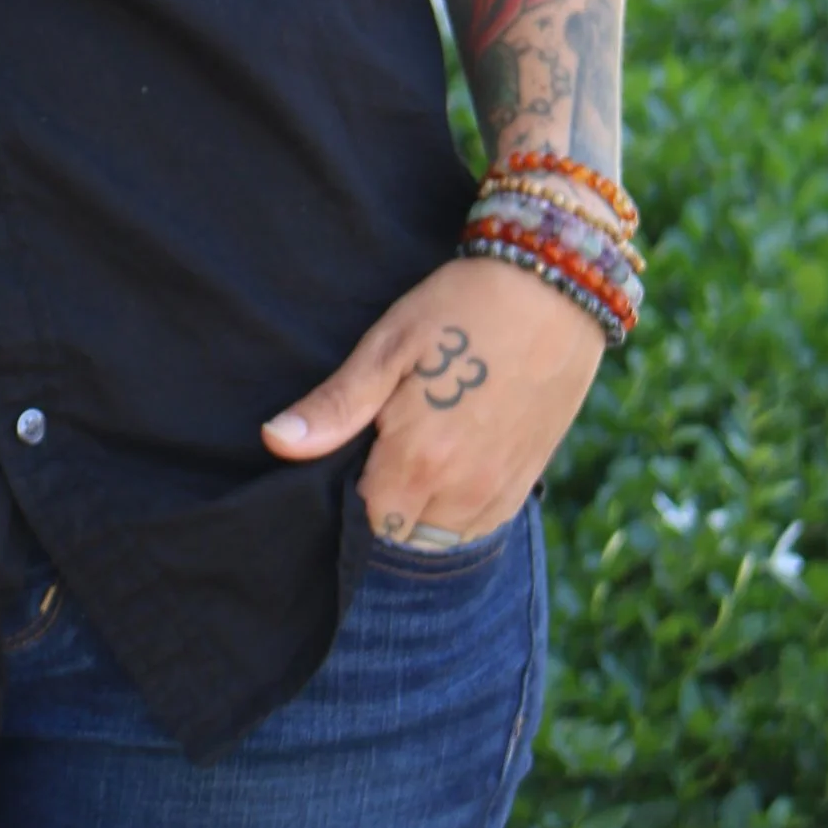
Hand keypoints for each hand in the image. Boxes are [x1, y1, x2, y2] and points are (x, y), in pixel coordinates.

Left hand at [259, 255, 604, 543]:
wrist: (553, 291)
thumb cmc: (460, 308)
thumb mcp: (389, 346)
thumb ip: (335, 406)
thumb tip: (274, 442)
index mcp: (421, 459)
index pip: (369, 519)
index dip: (355, 488)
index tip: (359, 449)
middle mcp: (464, 489)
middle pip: (405, 533)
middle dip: (388, 502)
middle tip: (388, 444)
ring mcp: (501, 489)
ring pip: (445, 536)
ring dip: (424, 510)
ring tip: (422, 451)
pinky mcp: (529, 479)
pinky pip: (484, 525)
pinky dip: (462, 510)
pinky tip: (455, 464)